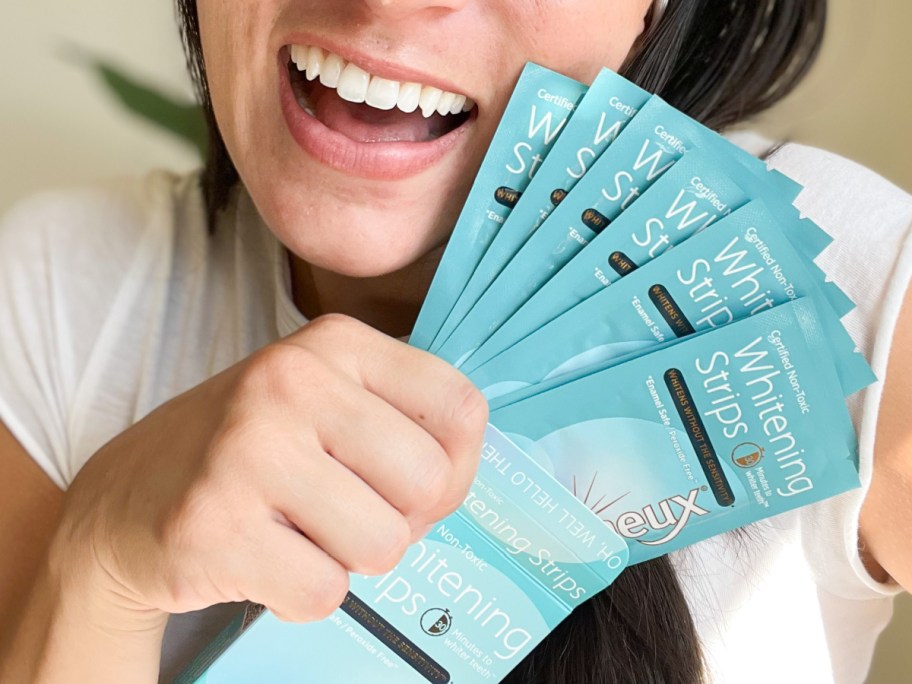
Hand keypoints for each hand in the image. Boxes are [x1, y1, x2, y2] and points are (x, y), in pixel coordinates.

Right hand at [55, 314, 487, 625]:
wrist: (128, 497)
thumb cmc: (253, 451)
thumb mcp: (330, 401)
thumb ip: (406, 422)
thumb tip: (461, 476)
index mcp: (335, 343)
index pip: (462, 409)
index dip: (454, 468)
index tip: (405, 481)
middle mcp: (291, 379)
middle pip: (428, 484)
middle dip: (398, 520)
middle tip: (343, 512)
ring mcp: (248, 449)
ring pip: (383, 545)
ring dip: (349, 559)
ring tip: (298, 530)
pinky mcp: (213, 525)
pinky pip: (323, 593)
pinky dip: (302, 594)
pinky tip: (264, 560)